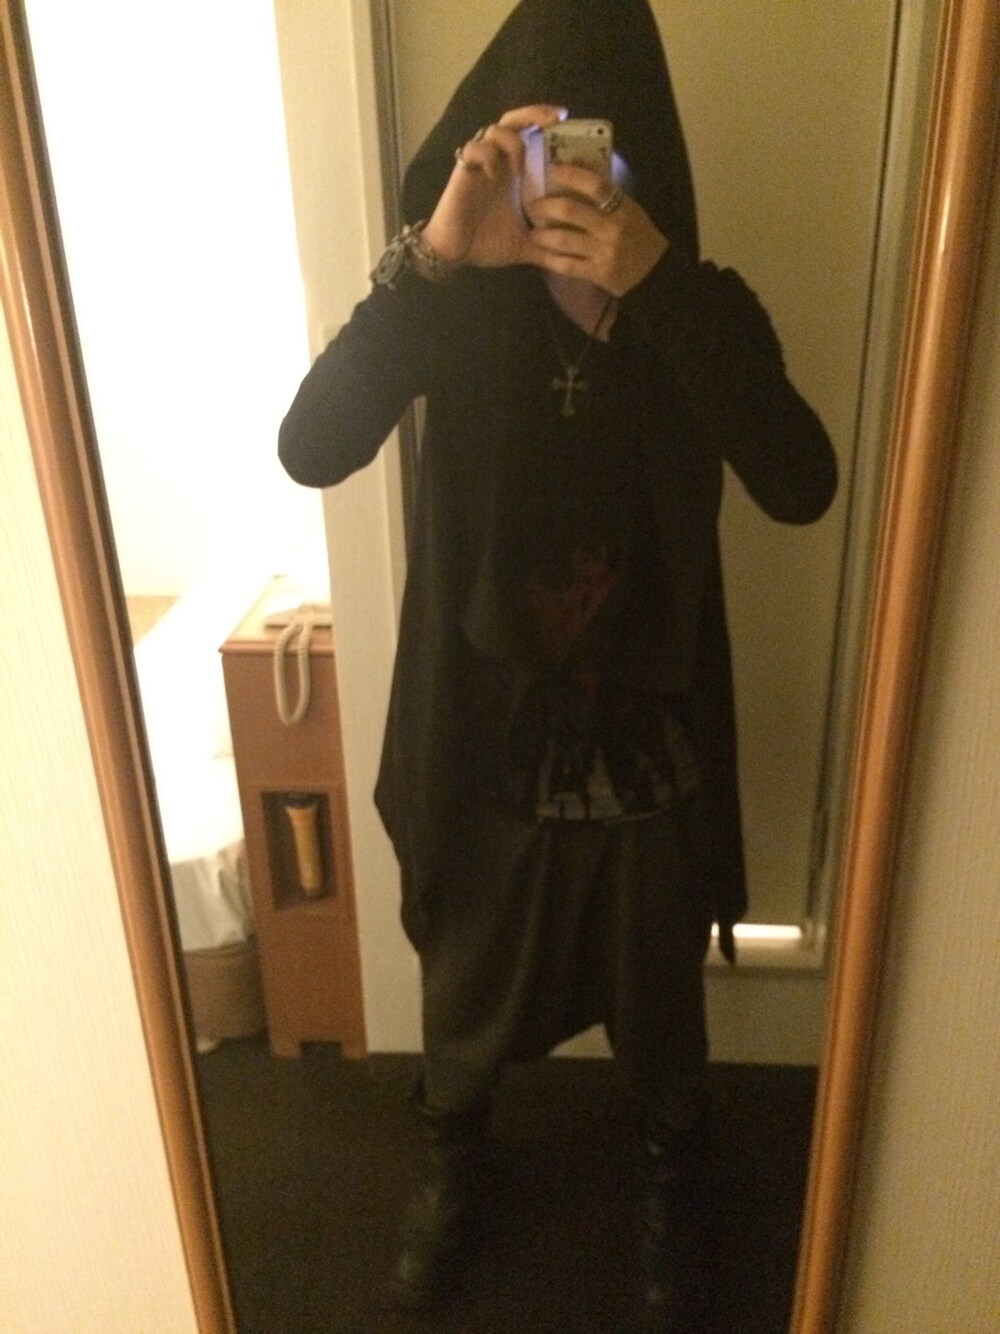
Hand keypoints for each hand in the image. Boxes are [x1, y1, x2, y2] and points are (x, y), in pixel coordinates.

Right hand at [421, 105, 565, 269]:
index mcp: (513, 173)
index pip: (529, 135)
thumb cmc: (486, 244)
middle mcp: (498, 162)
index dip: (546, 124)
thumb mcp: (525, 246)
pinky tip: (495, 174)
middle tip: (558, 118)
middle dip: (535, 115)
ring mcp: (480, 164)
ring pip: (495, 129)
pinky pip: (474, 148)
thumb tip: (574, 264)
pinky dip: (487, 155)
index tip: (567, 122)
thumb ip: (548, 249)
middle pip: (514, 121)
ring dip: (512, 142)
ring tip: (519, 168)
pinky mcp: (463, 170)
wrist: (455, 253)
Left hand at [522, 163, 669, 296]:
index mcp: (623, 208)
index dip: (572, 174)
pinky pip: (569, 266)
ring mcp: (604, 252)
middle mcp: (612, 228)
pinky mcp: (598, 273)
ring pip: (566, 240)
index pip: (596, 185)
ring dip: (544, 236)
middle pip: (573, 212)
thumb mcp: (628, 209)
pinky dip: (552, 260)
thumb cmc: (639, 236)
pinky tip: (542, 255)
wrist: (654, 273)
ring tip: (533, 233)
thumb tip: (576, 162)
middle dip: (547, 207)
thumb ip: (604, 191)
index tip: (552, 169)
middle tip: (533, 206)